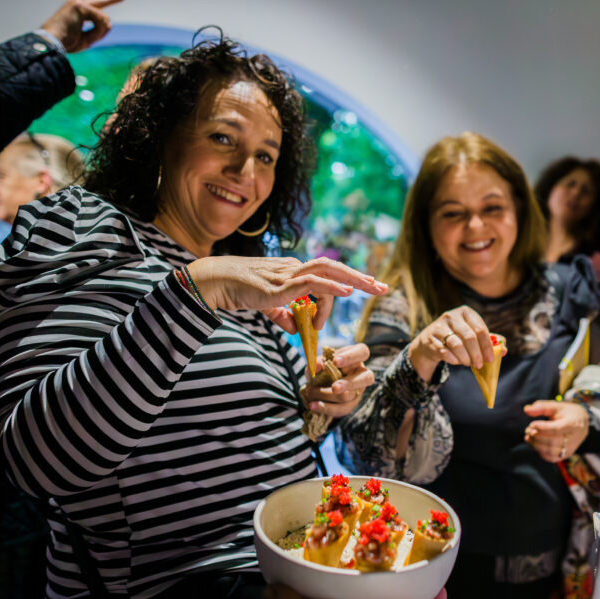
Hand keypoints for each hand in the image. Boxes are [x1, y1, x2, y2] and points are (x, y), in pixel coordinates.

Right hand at [40, 0, 126, 52]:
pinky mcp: (79, 6)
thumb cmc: (65, 43)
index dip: (107, 1)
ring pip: (103, 19)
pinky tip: (86, 37)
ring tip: (86, 40)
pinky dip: (97, 32)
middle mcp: (77, 4)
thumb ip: (98, 32)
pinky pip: (100, 21)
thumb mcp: (86, 39)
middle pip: (100, 2)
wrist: (52, 43)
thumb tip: (110, 24)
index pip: (94, 5)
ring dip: (99, 34)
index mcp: (76, 11)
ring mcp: (78, 3)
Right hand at [187, 256, 386, 329]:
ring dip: (353, 280)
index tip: (368, 288)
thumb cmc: (238, 291)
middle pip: (335, 268)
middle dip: (361, 278)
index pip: (327, 276)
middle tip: (383, 287)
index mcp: (294, 272)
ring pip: (328, 271)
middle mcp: (295, 268)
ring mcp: (288, 275)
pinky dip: (331, 287)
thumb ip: (284, 316)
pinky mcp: (280, 286)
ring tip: (373, 288)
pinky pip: (312, 283)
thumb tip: (297, 329)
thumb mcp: (267, 307)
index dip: (348, 283)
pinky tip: (347, 292)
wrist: (216, 283)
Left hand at [302, 344, 373, 416]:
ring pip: (349, 395)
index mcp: (356, 357)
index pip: (362, 352)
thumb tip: (317, 365)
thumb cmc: (323, 368)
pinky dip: (326, 408)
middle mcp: (362, 373)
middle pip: (365, 378)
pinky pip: (342, 408)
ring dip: (327, 395)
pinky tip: (314, 405)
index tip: (335, 361)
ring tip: (311, 392)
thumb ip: (316, 362)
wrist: (319, 386)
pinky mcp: (352, 404)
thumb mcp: (318, 363)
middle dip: (348, 384)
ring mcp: (359, 390)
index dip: (350, 357)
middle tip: (334, 388)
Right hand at [408, 306, 498, 381]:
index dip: (487, 346)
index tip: (490, 359)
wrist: (430, 341)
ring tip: (468, 363)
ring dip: (465, 358)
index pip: (480, 329)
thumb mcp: (473, 334)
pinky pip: (445, 352)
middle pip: (469, 337)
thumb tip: (504, 349)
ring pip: (457, 345)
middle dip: (477, 354)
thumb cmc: (457, 337)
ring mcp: (439, 326)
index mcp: (466, 312)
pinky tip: (457, 361)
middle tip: (480, 364)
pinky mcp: (430, 338)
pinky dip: (453, 359)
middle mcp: (452, 316)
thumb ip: (489, 341)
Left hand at [523, 400, 588, 461]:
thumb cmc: (567, 413)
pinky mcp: (564, 455)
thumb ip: (541, 407)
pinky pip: (550, 457)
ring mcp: (569, 449)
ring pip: (550, 451)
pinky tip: (534, 442)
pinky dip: (539, 451)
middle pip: (552, 441)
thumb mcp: (556, 406)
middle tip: (528, 429)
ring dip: (536, 444)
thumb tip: (526, 409)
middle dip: (537, 436)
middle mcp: (573, 438)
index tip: (532, 424)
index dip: (543, 428)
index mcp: (573, 424)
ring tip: (528, 436)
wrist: (582, 424)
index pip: (557, 429)